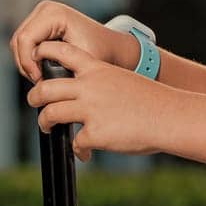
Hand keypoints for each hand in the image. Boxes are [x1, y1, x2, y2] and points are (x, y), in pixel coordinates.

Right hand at [9, 0, 134, 82]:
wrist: (110, 46)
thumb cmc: (100, 52)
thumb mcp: (81, 59)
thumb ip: (58, 64)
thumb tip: (37, 75)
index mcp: (55, 14)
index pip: (26, 39)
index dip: (28, 62)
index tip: (39, 79)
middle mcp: (46, 9)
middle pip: (19, 40)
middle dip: (26, 64)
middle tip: (39, 81)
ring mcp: (41, 14)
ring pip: (17, 43)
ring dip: (26, 63)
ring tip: (41, 77)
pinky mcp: (39, 22)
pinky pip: (23, 43)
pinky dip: (28, 58)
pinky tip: (40, 70)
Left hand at [26, 40, 168, 160]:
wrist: (171, 116)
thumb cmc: (154, 101)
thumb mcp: (124, 80)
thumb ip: (101, 84)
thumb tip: (82, 99)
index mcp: (98, 70)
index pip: (62, 52)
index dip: (44, 53)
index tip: (37, 60)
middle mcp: (90, 87)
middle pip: (46, 88)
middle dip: (34, 97)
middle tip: (35, 102)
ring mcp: (91, 110)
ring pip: (50, 114)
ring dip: (45, 123)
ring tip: (48, 128)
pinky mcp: (95, 133)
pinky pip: (75, 142)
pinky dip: (78, 150)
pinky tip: (85, 153)